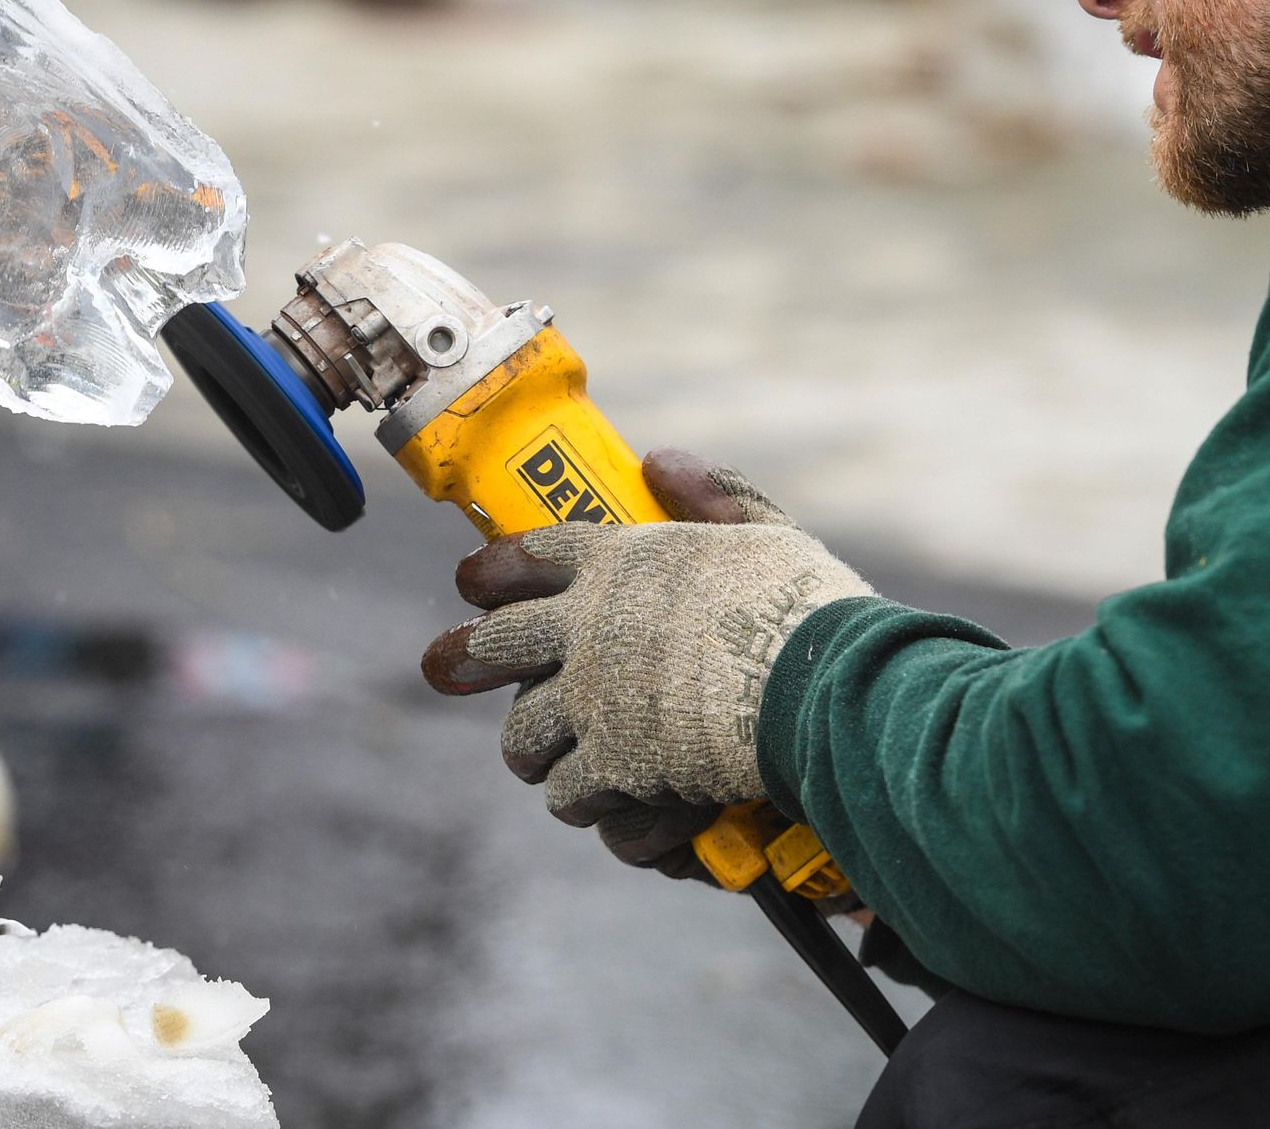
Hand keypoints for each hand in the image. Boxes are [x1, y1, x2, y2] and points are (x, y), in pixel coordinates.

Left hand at [422, 450, 872, 858]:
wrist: (824, 688)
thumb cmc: (810, 608)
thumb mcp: (767, 533)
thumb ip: (715, 496)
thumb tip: (660, 462)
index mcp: (621, 562)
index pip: (531, 553)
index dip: (492, 568)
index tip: (468, 582)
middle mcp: (589, 627)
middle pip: (497, 644)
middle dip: (466, 658)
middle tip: (444, 668)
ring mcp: (593, 699)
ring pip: (522, 731)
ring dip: (530, 748)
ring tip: (536, 760)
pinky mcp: (612, 765)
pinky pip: (569, 792)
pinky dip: (583, 803)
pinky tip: (596, 806)